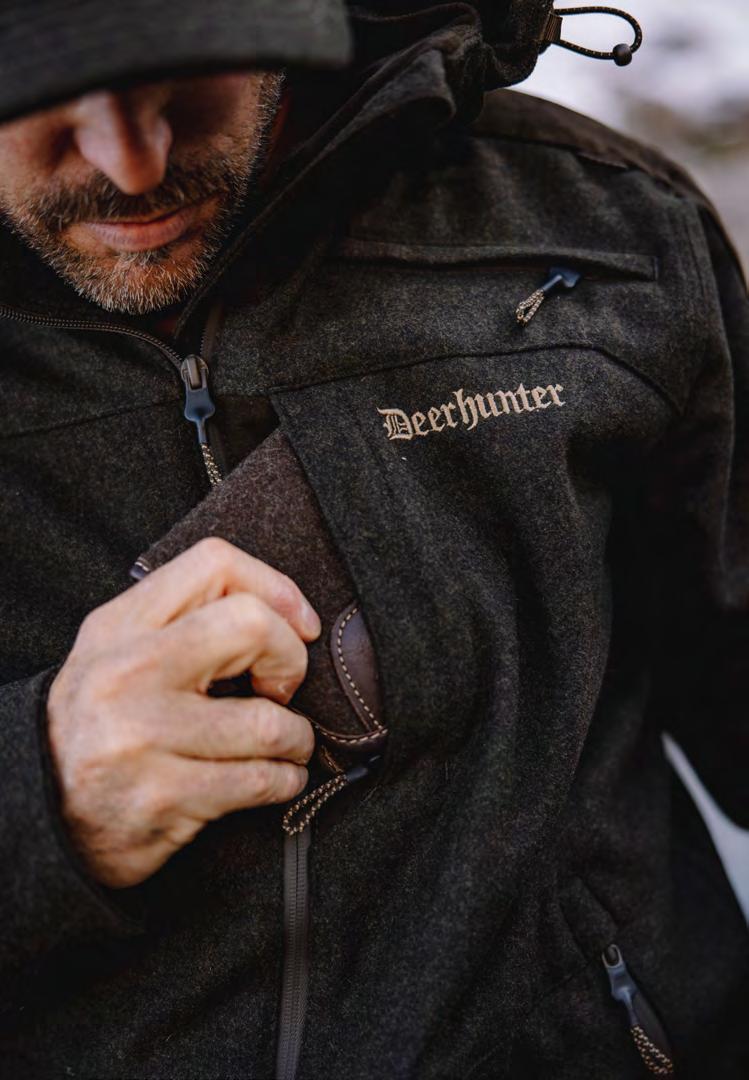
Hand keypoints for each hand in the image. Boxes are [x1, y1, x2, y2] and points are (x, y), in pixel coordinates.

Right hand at [47, 538, 319, 887]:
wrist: (44, 812)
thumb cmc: (105, 723)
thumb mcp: (123, 652)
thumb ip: (186, 620)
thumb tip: (286, 612)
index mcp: (120, 625)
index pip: (214, 565)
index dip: (276, 588)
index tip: (299, 625)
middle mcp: (126, 673)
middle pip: (250, 625)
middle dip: (290, 659)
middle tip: (285, 687)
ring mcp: (141, 737)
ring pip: (266, 721)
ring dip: (297, 738)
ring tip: (290, 743)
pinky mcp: (161, 797)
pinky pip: (258, 781)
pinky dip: (285, 780)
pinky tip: (278, 778)